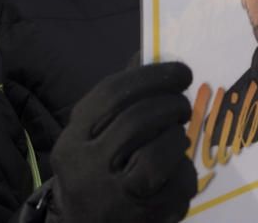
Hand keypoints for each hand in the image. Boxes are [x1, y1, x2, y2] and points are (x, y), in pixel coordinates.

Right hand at [48, 62, 197, 222]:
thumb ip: (120, 96)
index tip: (182, 72)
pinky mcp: (144, 217)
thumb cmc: (98, 167)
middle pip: (137, 120)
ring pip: (156, 154)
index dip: (152, 76)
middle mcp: (86, 168)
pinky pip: (176, 182)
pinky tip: (178, 165)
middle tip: (183, 104)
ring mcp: (113, 198)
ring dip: (176, 138)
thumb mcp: (94, 133)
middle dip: (171, 104)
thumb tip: (151, 51)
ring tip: (177, 134)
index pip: (112, 94)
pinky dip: (185, 168)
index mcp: (72, 140)